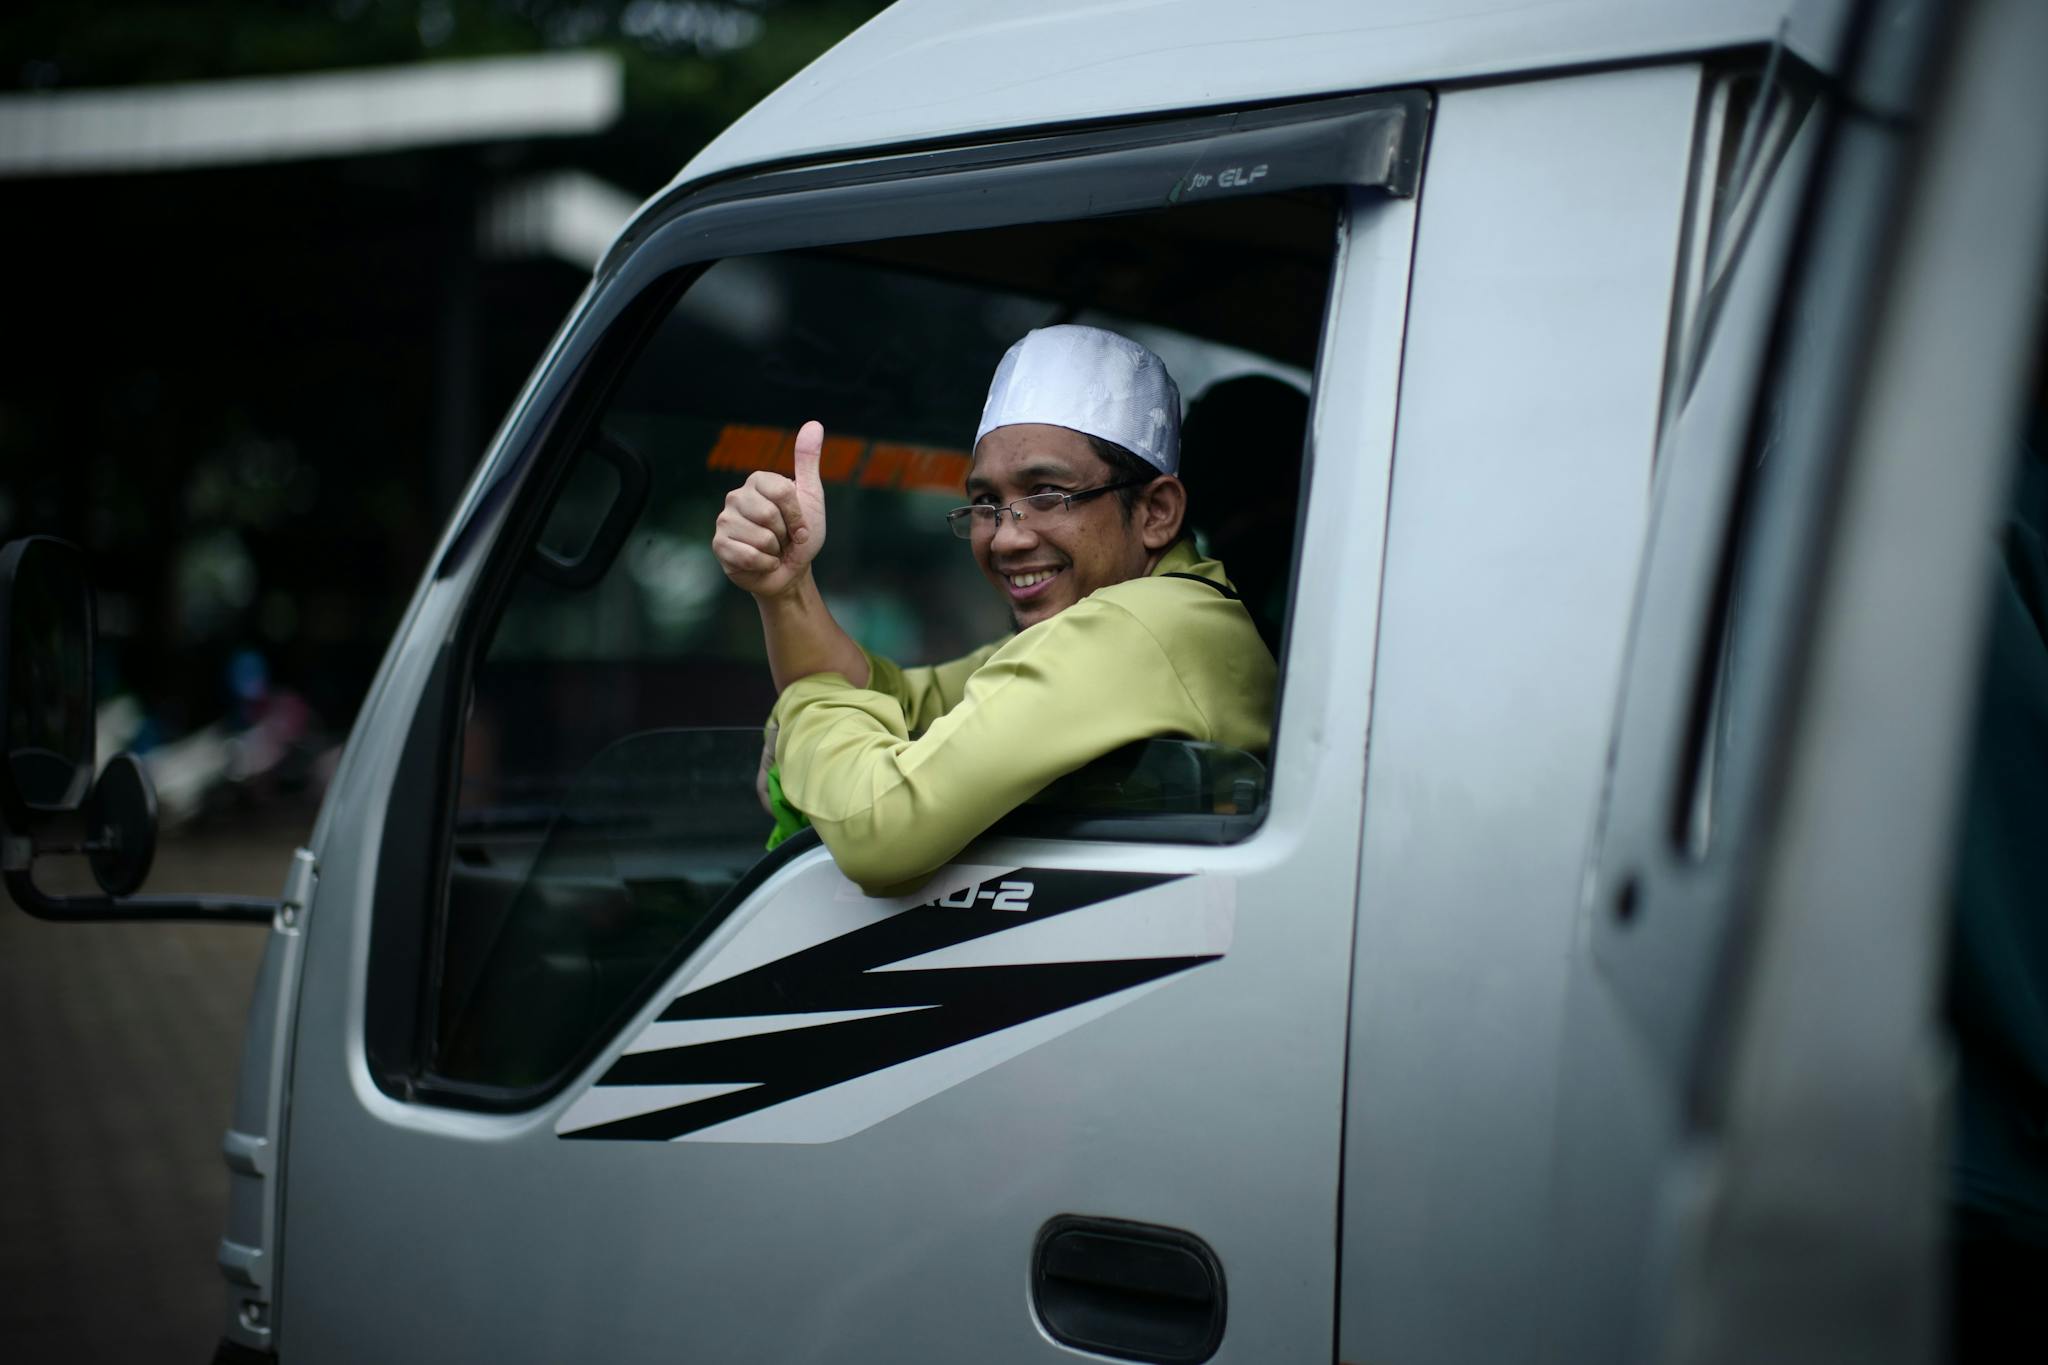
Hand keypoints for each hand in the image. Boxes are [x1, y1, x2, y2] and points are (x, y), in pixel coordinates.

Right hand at [713, 420, 827, 598]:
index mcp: (758, 481)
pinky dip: (764, 564)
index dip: (797, 515)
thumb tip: (814, 424)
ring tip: (772, 550)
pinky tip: (762, 562)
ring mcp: (724, 520)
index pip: (782, 492)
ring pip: (760, 537)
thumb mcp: (810, 496)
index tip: (800, 525)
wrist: (790, 572)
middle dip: (785, 534)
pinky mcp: (719, 545)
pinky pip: (747, 555)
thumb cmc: (800, 535)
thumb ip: (808, 461)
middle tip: (784, 539)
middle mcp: (737, 497)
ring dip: (775, 551)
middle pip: (768, 515)